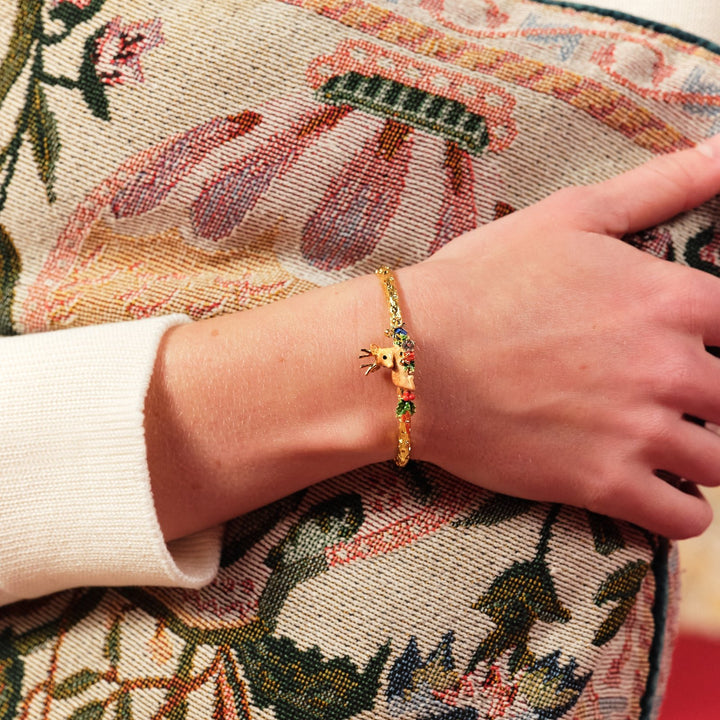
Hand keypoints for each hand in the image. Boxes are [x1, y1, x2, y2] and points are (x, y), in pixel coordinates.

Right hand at [401, 136, 719, 538]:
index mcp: (670, 298)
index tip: (693, 347)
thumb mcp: (571, 215)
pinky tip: (655, 490)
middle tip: (663, 396)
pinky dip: (681, 511)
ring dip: (698, 454)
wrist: (413, 355)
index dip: (718, 340)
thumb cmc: (483, 280)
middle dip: (708, 400)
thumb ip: (661, 185)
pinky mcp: (601, 484)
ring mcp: (638, 431)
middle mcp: (669, 367)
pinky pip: (684, 520)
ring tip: (658, 443)